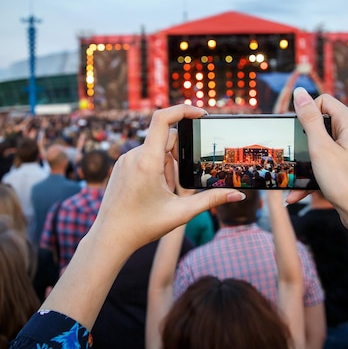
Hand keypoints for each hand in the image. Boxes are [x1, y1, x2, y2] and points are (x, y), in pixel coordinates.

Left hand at [88, 104, 244, 253]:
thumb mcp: (181, 213)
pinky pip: (144, 156)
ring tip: (164, 193)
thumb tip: (237, 195)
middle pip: (166, 139)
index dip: (183, 110)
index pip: (163, 119)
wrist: (110, 238)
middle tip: (178, 185)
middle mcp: (133, 156)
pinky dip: (155, 168)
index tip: (200, 114)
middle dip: (179, 156)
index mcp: (147, 162)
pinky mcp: (121, 166)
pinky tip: (153, 191)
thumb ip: (211, 200)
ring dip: (167, 165)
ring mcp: (125, 160)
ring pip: (156, 149)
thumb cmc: (143, 226)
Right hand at [286, 88, 347, 226]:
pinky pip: (327, 165)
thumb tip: (300, 92)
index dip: (307, 113)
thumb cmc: (346, 182)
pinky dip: (313, 177)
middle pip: (321, 124)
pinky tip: (297, 195)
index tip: (297, 132)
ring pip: (322, 148)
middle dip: (303, 141)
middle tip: (292, 154)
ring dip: (305, 163)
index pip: (324, 101)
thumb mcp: (320, 148)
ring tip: (290, 179)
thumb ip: (309, 119)